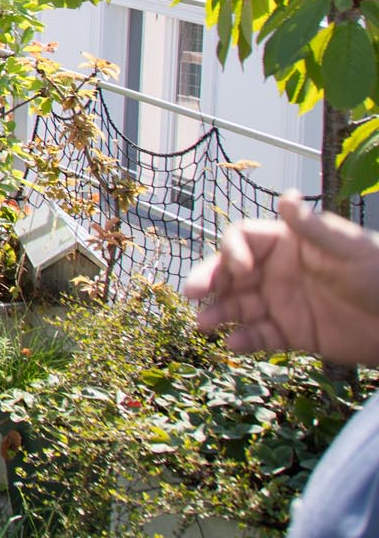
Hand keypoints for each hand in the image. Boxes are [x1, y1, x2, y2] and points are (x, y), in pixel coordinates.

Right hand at [181, 190, 378, 366]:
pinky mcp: (293, 333)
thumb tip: (286, 196)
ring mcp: (282, 303)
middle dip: (209, 281)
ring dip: (219, 313)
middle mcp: (277, 272)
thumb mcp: (349, 248)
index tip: (240, 269)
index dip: (232, 252)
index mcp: (287, 244)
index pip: (244, 240)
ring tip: (204, 325)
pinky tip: (234, 344)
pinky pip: (260, 336)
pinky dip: (244, 340)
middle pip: (230, 273)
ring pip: (239, 306)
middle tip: (192, 293)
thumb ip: (312, 228)